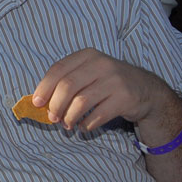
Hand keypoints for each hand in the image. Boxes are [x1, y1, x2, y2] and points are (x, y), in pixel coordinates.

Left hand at [31, 48, 174, 131]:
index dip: (44, 87)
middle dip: (55, 105)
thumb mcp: (88, 73)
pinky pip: (98, 115)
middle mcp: (101, 64)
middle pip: (67, 86)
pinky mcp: (126, 98)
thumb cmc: (107, 82)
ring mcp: (115, 80)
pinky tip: (84, 127)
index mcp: (87, 55)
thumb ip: (67, 82)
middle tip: (52, 118)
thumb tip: (40, 103)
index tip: (36, 103)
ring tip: (67, 124)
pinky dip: (86, 124)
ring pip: (81, 102)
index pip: (58, 69)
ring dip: (69, 117)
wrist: (146, 89)